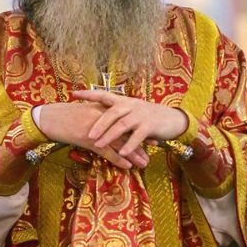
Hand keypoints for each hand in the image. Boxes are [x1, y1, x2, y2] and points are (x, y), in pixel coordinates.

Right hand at [38, 101, 148, 169]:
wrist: (48, 118)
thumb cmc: (63, 116)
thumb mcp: (82, 111)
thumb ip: (96, 114)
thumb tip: (106, 121)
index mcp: (102, 109)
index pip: (125, 119)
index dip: (138, 126)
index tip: (149, 132)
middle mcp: (103, 118)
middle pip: (127, 131)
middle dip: (141, 141)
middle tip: (154, 148)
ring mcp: (97, 130)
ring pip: (120, 143)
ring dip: (134, 154)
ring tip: (144, 162)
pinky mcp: (89, 140)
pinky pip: (107, 152)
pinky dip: (118, 159)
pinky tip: (127, 166)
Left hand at [73, 90, 188, 157]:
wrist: (172, 119)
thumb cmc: (147, 117)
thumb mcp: (131, 112)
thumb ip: (116, 115)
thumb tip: (95, 118)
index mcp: (124, 101)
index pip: (104, 95)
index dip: (89, 94)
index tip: (73, 93)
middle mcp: (131, 106)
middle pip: (112, 113)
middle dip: (99, 124)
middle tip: (87, 134)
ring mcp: (141, 115)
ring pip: (122, 125)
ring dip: (109, 136)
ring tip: (98, 145)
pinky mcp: (150, 126)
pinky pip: (137, 136)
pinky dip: (129, 145)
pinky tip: (122, 153)